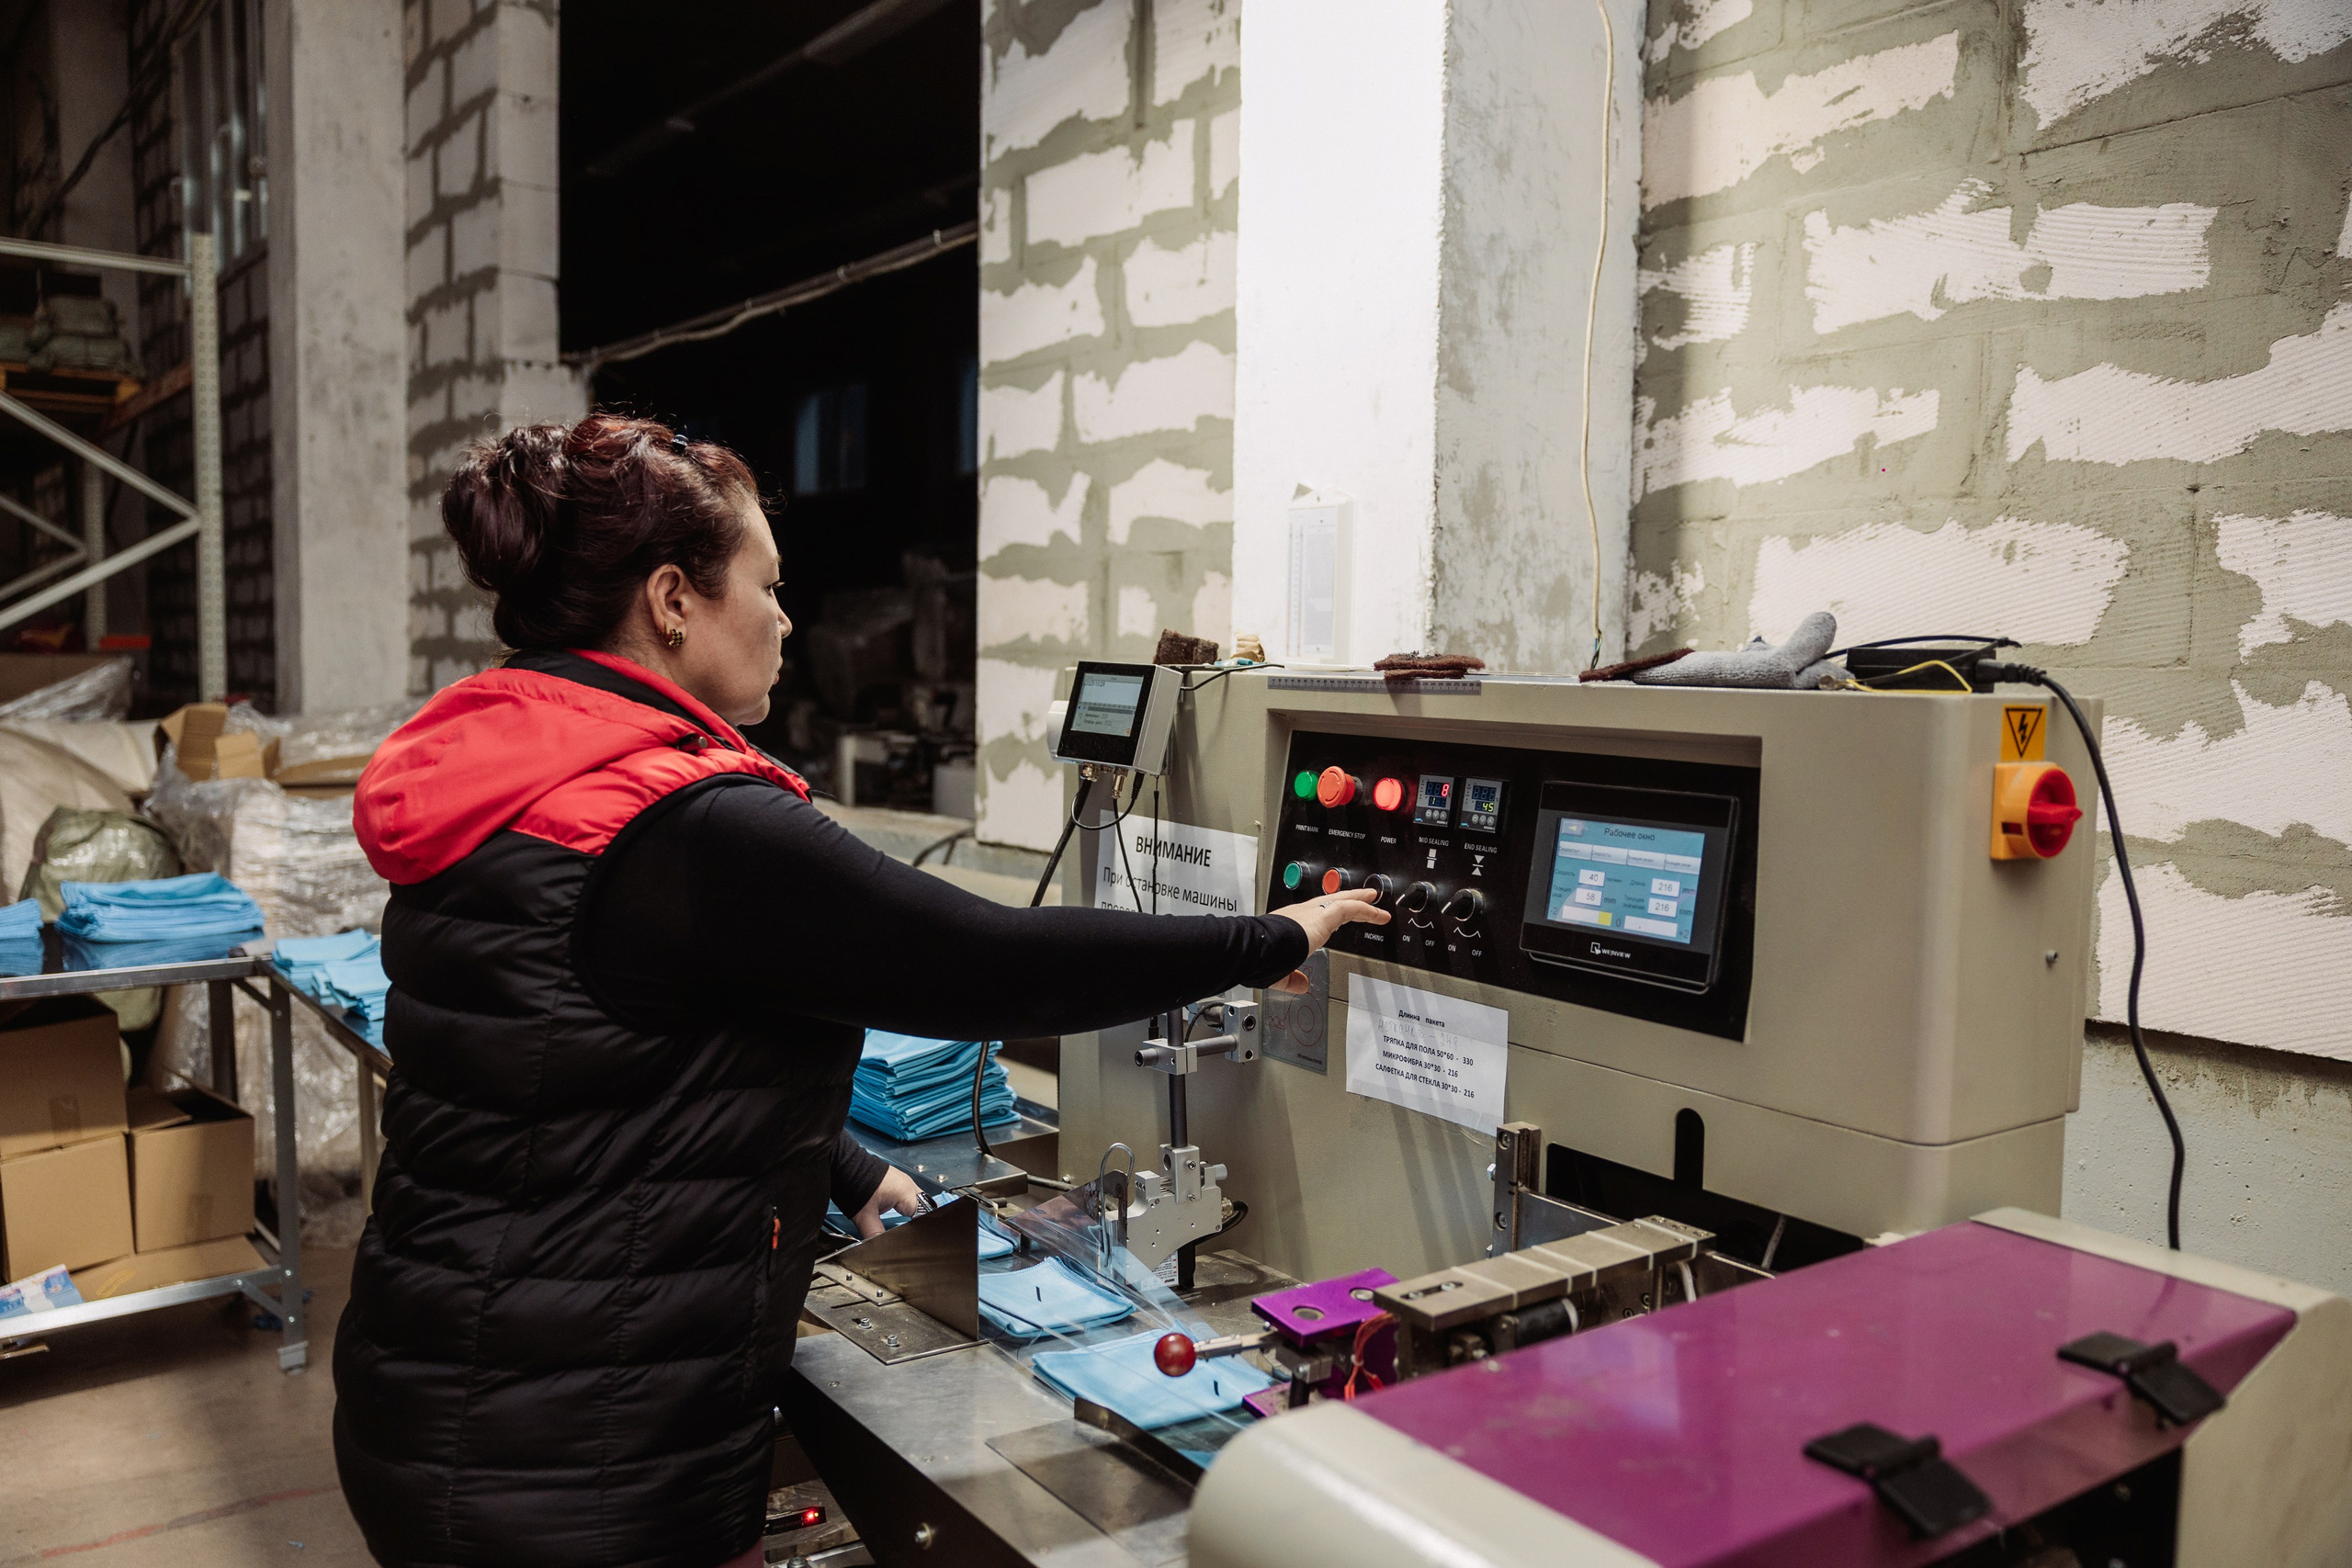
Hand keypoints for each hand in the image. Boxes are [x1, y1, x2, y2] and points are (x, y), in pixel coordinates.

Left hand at [851, 1165, 927, 1238]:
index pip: (926, 1214)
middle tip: (915, 1237)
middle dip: (921, 1223)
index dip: (922, 1229)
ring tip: (908, 1229)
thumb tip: (878, 1250)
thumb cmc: (854, 1182)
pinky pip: (907, 1198)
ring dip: (913, 1215)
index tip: (919, 1239)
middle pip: (924, 1208)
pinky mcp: (895, 1183)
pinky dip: (905, 1208)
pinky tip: (899, 1216)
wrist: (844, 1165)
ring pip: (916, 1203)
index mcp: (906, 1192)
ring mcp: (902, 1183)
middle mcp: (908, 1185)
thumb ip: (874, 1235)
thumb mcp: (864, 1216)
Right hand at [1266, 887, 1389, 993]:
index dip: (1329, 916)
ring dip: (1360, 901)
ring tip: (1374, 900)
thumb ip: (1292, 979)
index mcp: (1289, 924)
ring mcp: (1311, 912)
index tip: (1340, 919)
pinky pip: (1349, 908)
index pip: (1314, 916)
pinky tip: (1376, 914)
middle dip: (1347, 899)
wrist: (1257, 948)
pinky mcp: (1323, 915)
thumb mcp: (1279, 972)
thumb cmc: (1260, 958)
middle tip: (1362, 898)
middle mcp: (1301, 913)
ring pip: (1341, 900)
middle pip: (1330, 901)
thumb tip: (1302, 985)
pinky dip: (1365, 910)